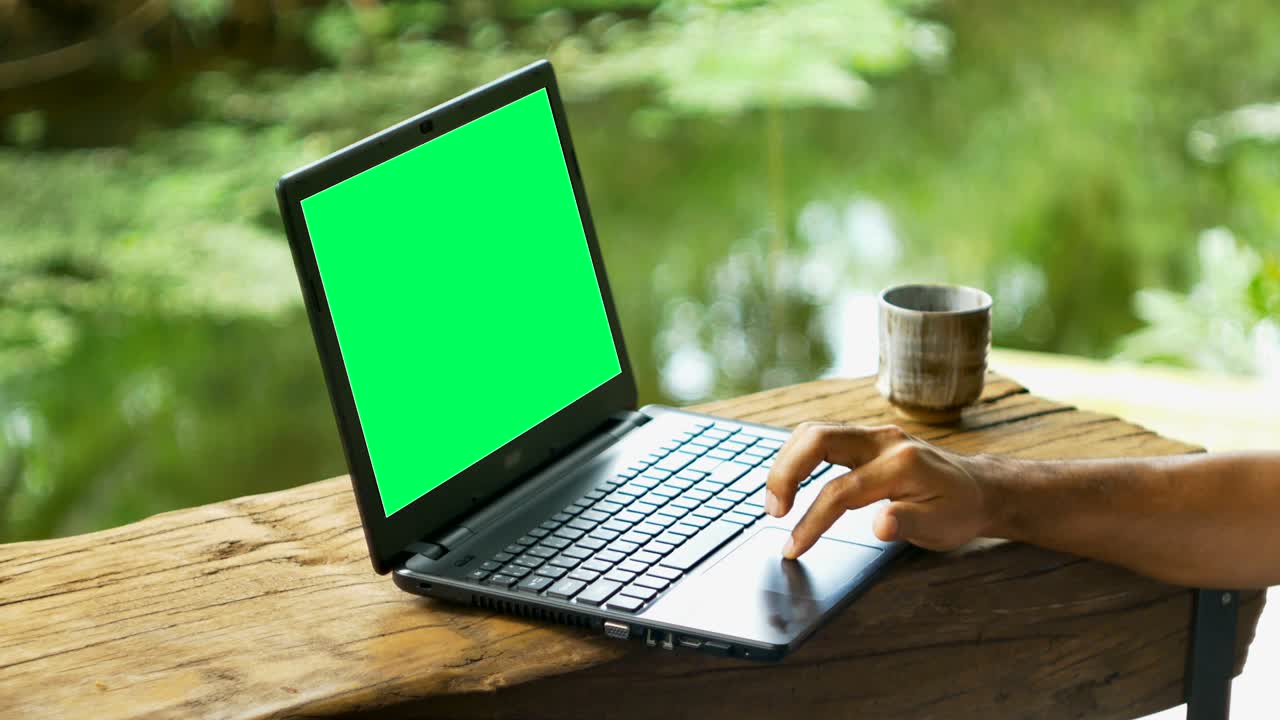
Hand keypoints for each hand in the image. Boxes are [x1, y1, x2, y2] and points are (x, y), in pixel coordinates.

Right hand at [765, 423, 991, 558]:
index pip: (842, 490)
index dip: (812, 520)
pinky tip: (791, 482)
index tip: (794, 547)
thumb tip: (880, 524)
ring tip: (776, 500)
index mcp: (902, 463)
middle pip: (817, 438)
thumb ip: (909, 522)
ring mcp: (873, 434)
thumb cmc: (959, 510)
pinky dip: (798, 457)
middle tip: (773, 510)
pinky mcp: (864, 438)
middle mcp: (884, 440)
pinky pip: (821, 437)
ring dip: (786, 462)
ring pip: (813, 432)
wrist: (978, 488)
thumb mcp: (943, 527)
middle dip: (785, 472)